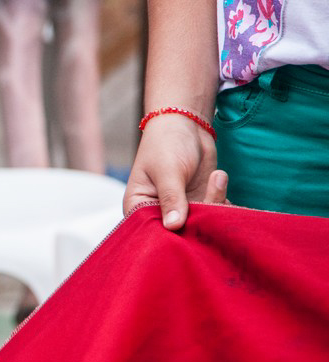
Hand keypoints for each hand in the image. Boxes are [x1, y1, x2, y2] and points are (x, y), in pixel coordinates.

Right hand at [122, 114, 227, 230]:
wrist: (187, 125)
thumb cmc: (166, 143)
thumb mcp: (168, 171)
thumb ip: (172, 198)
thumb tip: (174, 226)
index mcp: (139, 207)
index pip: (151, 232)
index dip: (169, 236)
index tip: (189, 225)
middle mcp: (159, 213)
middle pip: (179, 234)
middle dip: (198, 223)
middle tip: (210, 199)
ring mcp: (182, 210)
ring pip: (201, 225)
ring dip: (215, 206)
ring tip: (216, 176)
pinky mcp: (200, 204)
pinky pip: (214, 217)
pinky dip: (223, 205)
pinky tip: (219, 180)